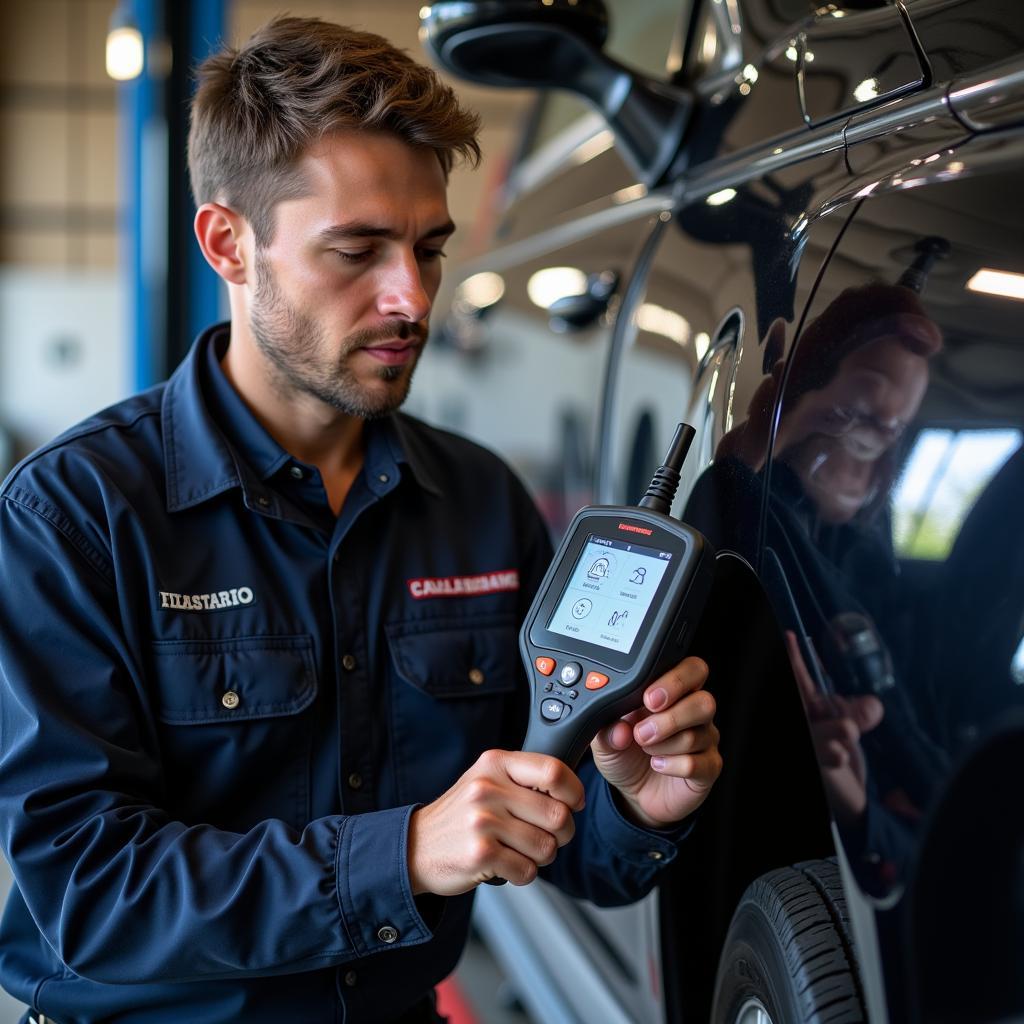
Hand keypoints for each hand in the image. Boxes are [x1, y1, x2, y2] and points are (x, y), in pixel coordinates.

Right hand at [407, 749, 584, 895]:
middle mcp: (488, 788)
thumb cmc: (461, 815)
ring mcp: (482, 821)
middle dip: (561, 833)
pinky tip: (504, 864)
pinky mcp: (480, 854)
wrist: (416, 846)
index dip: (574, 791)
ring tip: (518, 850)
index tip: (573, 803)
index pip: (553, 771)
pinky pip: (527, 871)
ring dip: (540, 857)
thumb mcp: (487, 780)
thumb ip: (524, 779)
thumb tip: (572, 791)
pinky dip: (522, 874)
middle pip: (558, 815)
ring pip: (546, 847)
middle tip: (545, 836)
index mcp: (495, 763)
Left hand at [591, 657, 720, 828]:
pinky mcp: (708, 768)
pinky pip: (700, 763)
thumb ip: (606, 727)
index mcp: (674, 692)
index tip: (648, 698)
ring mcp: (705, 740)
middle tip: (643, 730)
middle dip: (672, 715)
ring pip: (699, 734)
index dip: (675, 680)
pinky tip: (658, 765)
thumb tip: (619, 727)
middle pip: (704, 701)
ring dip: (664, 743)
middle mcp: (694, 712)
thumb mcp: (605, 738)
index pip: (692, 671)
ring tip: (645, 748)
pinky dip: (673, 765)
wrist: (634, 791)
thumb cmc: (625, 753)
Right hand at [786, 631, 883, 824]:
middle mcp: (801, 723)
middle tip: (842, 737)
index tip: (790, 635)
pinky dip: (845, 755)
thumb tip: (874, 704)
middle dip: (841, 719)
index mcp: (806, 713)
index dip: (796, 659)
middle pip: (820, 703)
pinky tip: (838, 765)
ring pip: (842, 726)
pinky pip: (840, 748)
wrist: (847, 807)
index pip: (800, 682)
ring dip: (848, 740)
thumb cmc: (842, 768)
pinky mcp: (811, 760)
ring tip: (841, 754)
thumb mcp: (849, 732)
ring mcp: (805, 742)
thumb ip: (856, 712)